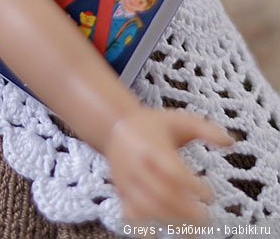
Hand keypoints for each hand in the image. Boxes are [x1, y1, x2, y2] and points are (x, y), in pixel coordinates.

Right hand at [105, 107, 232, 223]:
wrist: (115, 126)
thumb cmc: (153, 124)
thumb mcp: (179, 119)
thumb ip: (206, 129)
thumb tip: (232, 142)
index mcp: (152, 145)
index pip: (172, 170)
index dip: (191, 186)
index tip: (210, 195)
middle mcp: (137, 164)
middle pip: (160, 193)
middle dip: (185, 210)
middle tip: (206, 219)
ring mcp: (127, 180)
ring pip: (146, 206)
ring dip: (169, 221)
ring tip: (192, 233)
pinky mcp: (122, 192)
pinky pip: (129, 214)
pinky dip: (142, 229)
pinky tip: (159, 236)